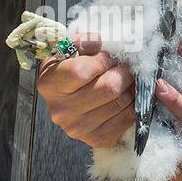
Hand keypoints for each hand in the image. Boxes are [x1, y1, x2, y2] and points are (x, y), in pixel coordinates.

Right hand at [36, 33, 136, 148]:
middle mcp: (61, 110)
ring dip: (130, 88)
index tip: (110, 55)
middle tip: (125, 66)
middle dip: (123, 72)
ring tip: (125, 80)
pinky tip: (125, 96)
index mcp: (49, 84)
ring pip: (120, 102)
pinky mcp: (96, 139)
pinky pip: (126, 118)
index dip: (103, 60)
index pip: (81, 72)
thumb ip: (84, 42)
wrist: (70, 99)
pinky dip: (132, 104)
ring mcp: (78, 128)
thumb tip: (101, 41)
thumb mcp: (69, 51)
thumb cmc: (71, 70)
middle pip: (108, 88)